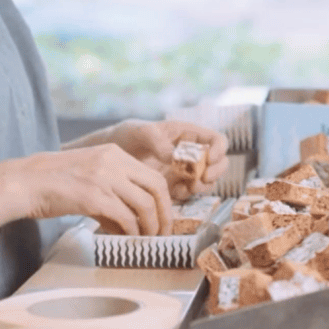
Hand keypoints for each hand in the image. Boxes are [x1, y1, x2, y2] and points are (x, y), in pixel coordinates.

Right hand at [10, 144, 173, 235]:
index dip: (164, 201)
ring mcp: (104, 178)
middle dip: (165, 214)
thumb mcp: (90, 175)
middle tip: (163, 233)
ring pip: (144, 204)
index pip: (154, 176)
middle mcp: (114, 162)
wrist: (26, 182)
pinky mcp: (94, 197)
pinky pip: (125, 217)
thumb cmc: (54, 182)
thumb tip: (133, 222)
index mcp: (114, 153)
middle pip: (157, 188)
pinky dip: (131, 231)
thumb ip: (114, 191)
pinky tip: (127, 239)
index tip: (164, 219)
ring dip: (150, 227)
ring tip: (146, 240)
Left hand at [78, 119, 228, 200]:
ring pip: (207, 181)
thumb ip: (157, 141)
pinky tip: (173, 194)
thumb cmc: (126, 136)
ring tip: (189, 187)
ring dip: (202, 186)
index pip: (216, 140)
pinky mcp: (175, 187)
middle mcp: (191, 154)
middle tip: (202, 178)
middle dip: (215, 172)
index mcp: (188, 135)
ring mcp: (184, 172)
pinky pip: (189, 194)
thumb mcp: (139, 132)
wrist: (109, 157)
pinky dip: (186, 196)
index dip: (219, 149)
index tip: (209, 158)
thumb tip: (175, 156)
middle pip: (218, 163)